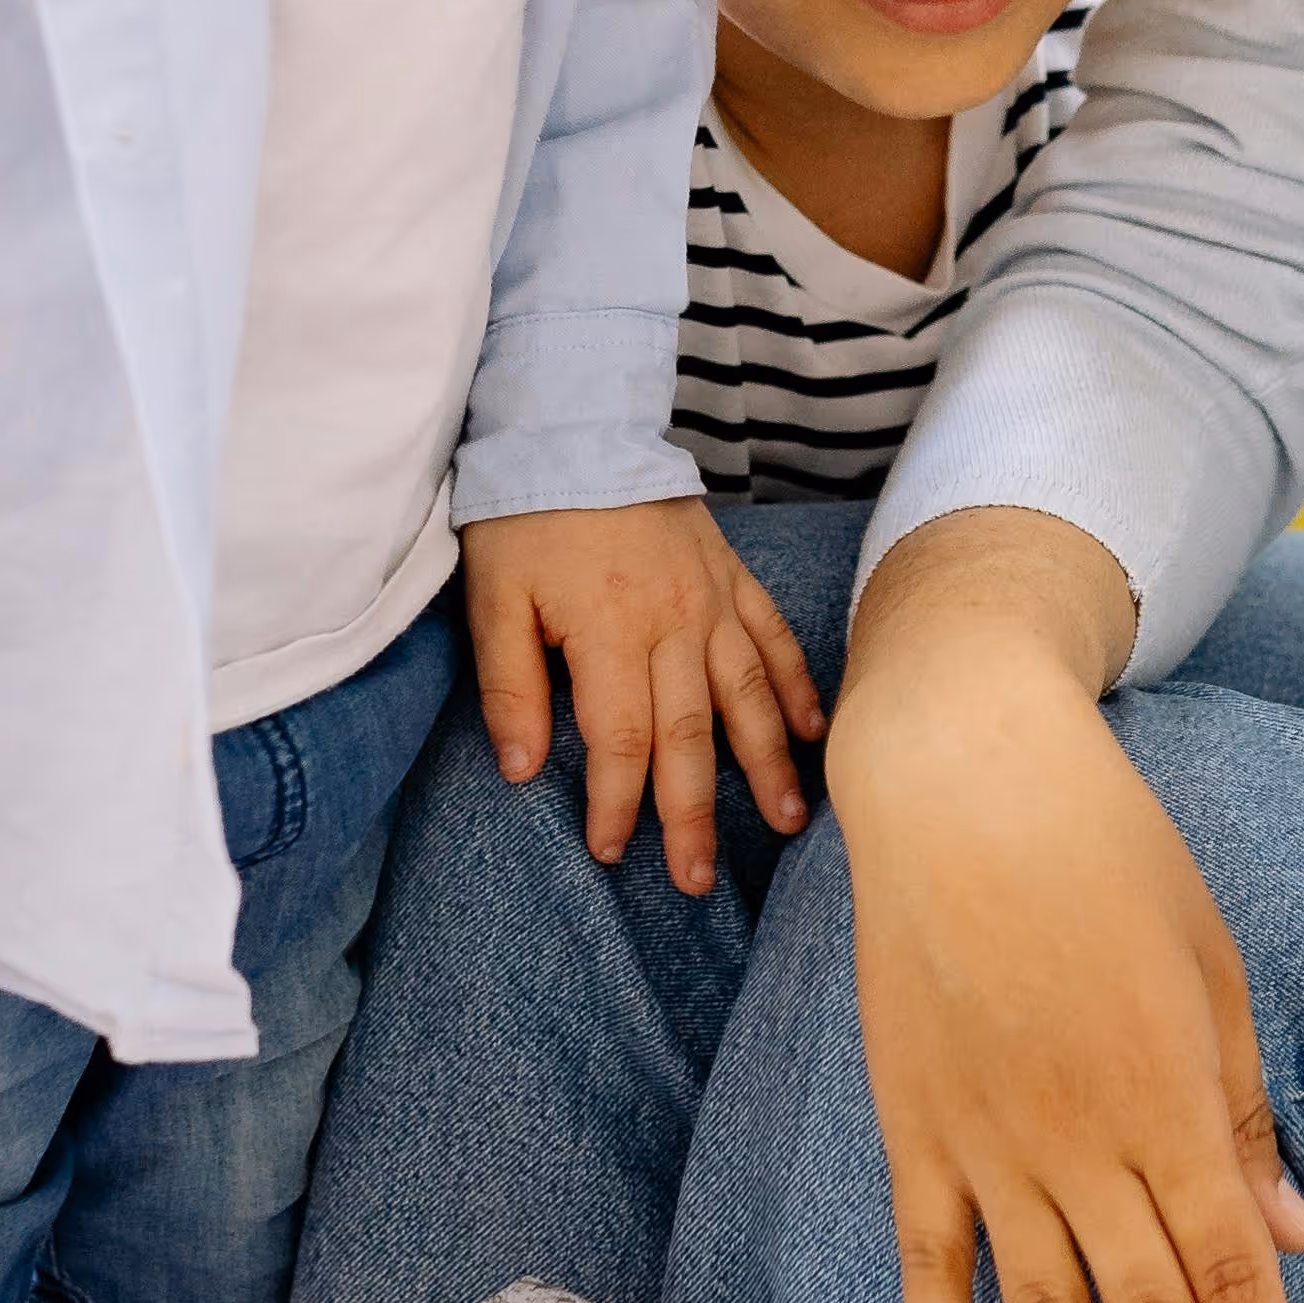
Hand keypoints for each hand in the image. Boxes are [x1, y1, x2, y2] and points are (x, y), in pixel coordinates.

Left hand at [462, 501, 821, 898]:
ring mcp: (712, 600)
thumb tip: (520, 769)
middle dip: (694, 813)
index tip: (612, 850)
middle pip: (691, 736)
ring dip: (767, 763)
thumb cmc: (525, 517)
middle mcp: (674, 623)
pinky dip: (797, 685)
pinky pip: (773, 638)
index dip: (618, 803)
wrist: (576, 425)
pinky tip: (811, 731)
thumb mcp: (493, 598)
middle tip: (698, 877)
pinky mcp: (732, 577)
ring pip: (748, 696)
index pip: (622, 740)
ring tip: (785, 820)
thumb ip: (511, 685)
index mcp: (610, 632)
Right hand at [830, 518, 1303, 1302]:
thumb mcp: (1211, 972)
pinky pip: (929, 1263)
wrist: (962, 777)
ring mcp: (990, 1144)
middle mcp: (1083, 1142)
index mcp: (1173, 1104)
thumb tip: (1288, 1238)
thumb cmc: (1109, 858)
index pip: (1231, 1282)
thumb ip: (1240, 1117)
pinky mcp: (915, 1130)